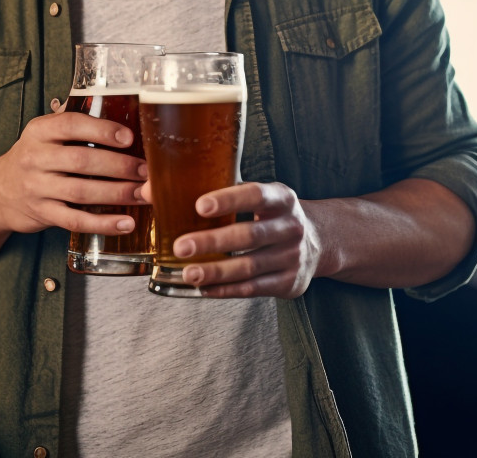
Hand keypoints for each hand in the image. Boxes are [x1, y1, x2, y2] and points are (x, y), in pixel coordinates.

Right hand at [0, 111, 147, 237]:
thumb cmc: (33, 156)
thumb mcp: (43, 133)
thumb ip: (72, 123)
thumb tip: (120, 109)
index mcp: (39, 131)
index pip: (71, 125)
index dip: (102, 130)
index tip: (129, 137)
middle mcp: (35, 158)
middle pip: (82, 161)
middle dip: (119, 166)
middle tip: (146, 171)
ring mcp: (37, 188)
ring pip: (82, 193)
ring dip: (117, 194)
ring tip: (143, 194)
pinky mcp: (43, 214)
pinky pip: (76, 221)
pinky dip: (103, 223)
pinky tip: (126, 223)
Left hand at [165, 182, 319, 298]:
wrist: (319, 240)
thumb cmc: (272, 214)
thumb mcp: (259, 195)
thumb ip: (219, 190)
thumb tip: (156, 188)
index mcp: (282, 198)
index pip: (255, 195)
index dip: (228, 200)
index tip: (200, 205)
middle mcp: (291, 226)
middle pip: (249, 235)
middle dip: (213, 242)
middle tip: (181, 245)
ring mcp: (293, 257)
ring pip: (249, 266)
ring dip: (216, 271)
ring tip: (187, 272)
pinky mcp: (289, 283)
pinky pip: (253, 288)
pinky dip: (226, 289)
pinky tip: (203, 288)